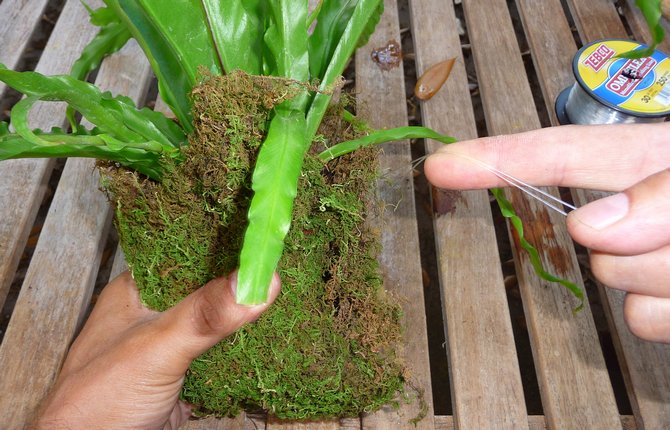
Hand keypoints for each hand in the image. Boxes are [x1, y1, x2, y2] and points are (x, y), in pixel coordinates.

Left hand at [31, 271, 280, 429]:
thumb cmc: (99, 400)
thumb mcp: (157, 346)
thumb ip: (206, 314)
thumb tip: (259, 280)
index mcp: (138, 291)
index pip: (187, 252)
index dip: (223, 246)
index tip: (261, 241)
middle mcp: (153, 314)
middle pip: (207, 288)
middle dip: (240, 283)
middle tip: (278, 269)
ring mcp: (169, 347)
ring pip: (215, 322)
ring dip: (242, 318)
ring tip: (281, 299)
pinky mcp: (184, 377)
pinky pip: (220, 355)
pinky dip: (241, 351)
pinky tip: (266, 341)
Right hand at [424, 122, 669, 342]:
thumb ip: (661, 195)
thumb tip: (589, 229)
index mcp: (656, 157)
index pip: (564, 152)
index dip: (500, 156)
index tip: (442, 165)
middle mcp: (643, 207)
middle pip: (586, 228)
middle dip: (627, 241)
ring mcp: (646, 262)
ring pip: (612, 276)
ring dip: (659, 275)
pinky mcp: (657, 306)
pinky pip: (639, 320)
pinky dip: (668, 314)